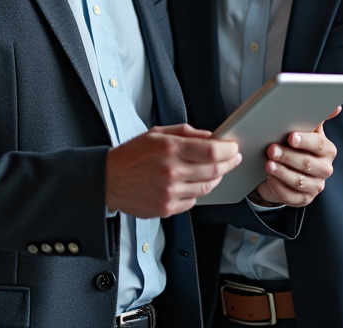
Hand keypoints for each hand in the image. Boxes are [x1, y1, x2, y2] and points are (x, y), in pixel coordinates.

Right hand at [107, 124, 240, 218]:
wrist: (108, 180)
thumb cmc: (131, 155)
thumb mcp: (156, 133)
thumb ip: (185, 132)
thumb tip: (209, 136)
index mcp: (169, 149)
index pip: (211, 150)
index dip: (228, 149)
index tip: (234, 148)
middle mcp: (171, 171)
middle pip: (214, 170)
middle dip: (229, 163)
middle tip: (233, 159)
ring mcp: (169, 192)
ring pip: (206, 188)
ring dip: (216, 179)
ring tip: (216, 171)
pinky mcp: (166, 208)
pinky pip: (193, 201)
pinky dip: (197, 192)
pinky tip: (192, 184)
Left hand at [253, 107, 340, 207]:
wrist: (284, 170)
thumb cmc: (293, 146)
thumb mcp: (304, 131)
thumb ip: (315, 118)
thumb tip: (336, 107)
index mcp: (327, 150)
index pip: (319, 145)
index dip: (305, 141)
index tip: (290, 137)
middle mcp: (325, 169)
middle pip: (308, 163)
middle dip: (288, 156)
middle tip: (271, 150)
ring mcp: (315, 186)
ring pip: (299, 181)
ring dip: (282, 172)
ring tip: (268, 164)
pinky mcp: (304, 199)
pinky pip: (291, 196)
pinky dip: (279, 187)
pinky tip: (270, 178)